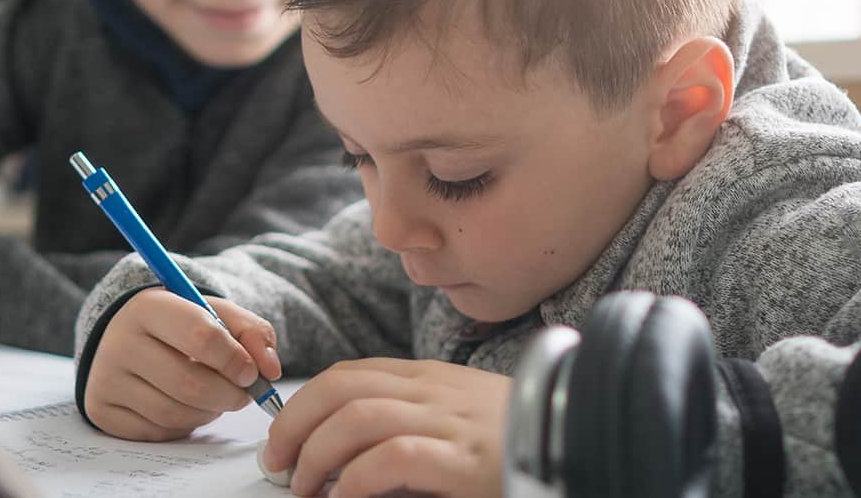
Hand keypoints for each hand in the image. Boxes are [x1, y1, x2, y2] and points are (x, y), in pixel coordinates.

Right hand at [84, 288, 281, 440]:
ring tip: (213, 396)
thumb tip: (269, 369)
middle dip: (229, 395)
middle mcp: (119, 342)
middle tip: (243, 394)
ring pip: (175, 413)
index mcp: (148, 307)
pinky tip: (185, 405)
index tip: (252, 372)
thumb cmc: (179, 325)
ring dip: (208, 412)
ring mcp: (106, 378)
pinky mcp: (102, 410)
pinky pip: (158, 431)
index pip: (201, 335)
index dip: (235, 359)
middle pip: (190, 384)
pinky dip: (183, 425)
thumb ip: (251, 332)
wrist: (124, 335)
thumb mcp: (214, 313)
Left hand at [261, 357, 509, 497]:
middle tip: (277, 463)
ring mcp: (452, 423)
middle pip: (342, 389)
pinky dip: (356, 480)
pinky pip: (394, 458)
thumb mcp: (459, 421)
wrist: (583, 444)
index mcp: (431, 378)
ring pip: (358, 418)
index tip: (281, 437)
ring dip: (316, 454)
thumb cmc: (518, 443)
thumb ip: (411, 423)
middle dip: (295, 424)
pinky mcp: (466, 460)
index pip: (351, 374)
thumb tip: (345, 456)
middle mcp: (435, 392)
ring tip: (302, 488)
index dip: (305, 403)